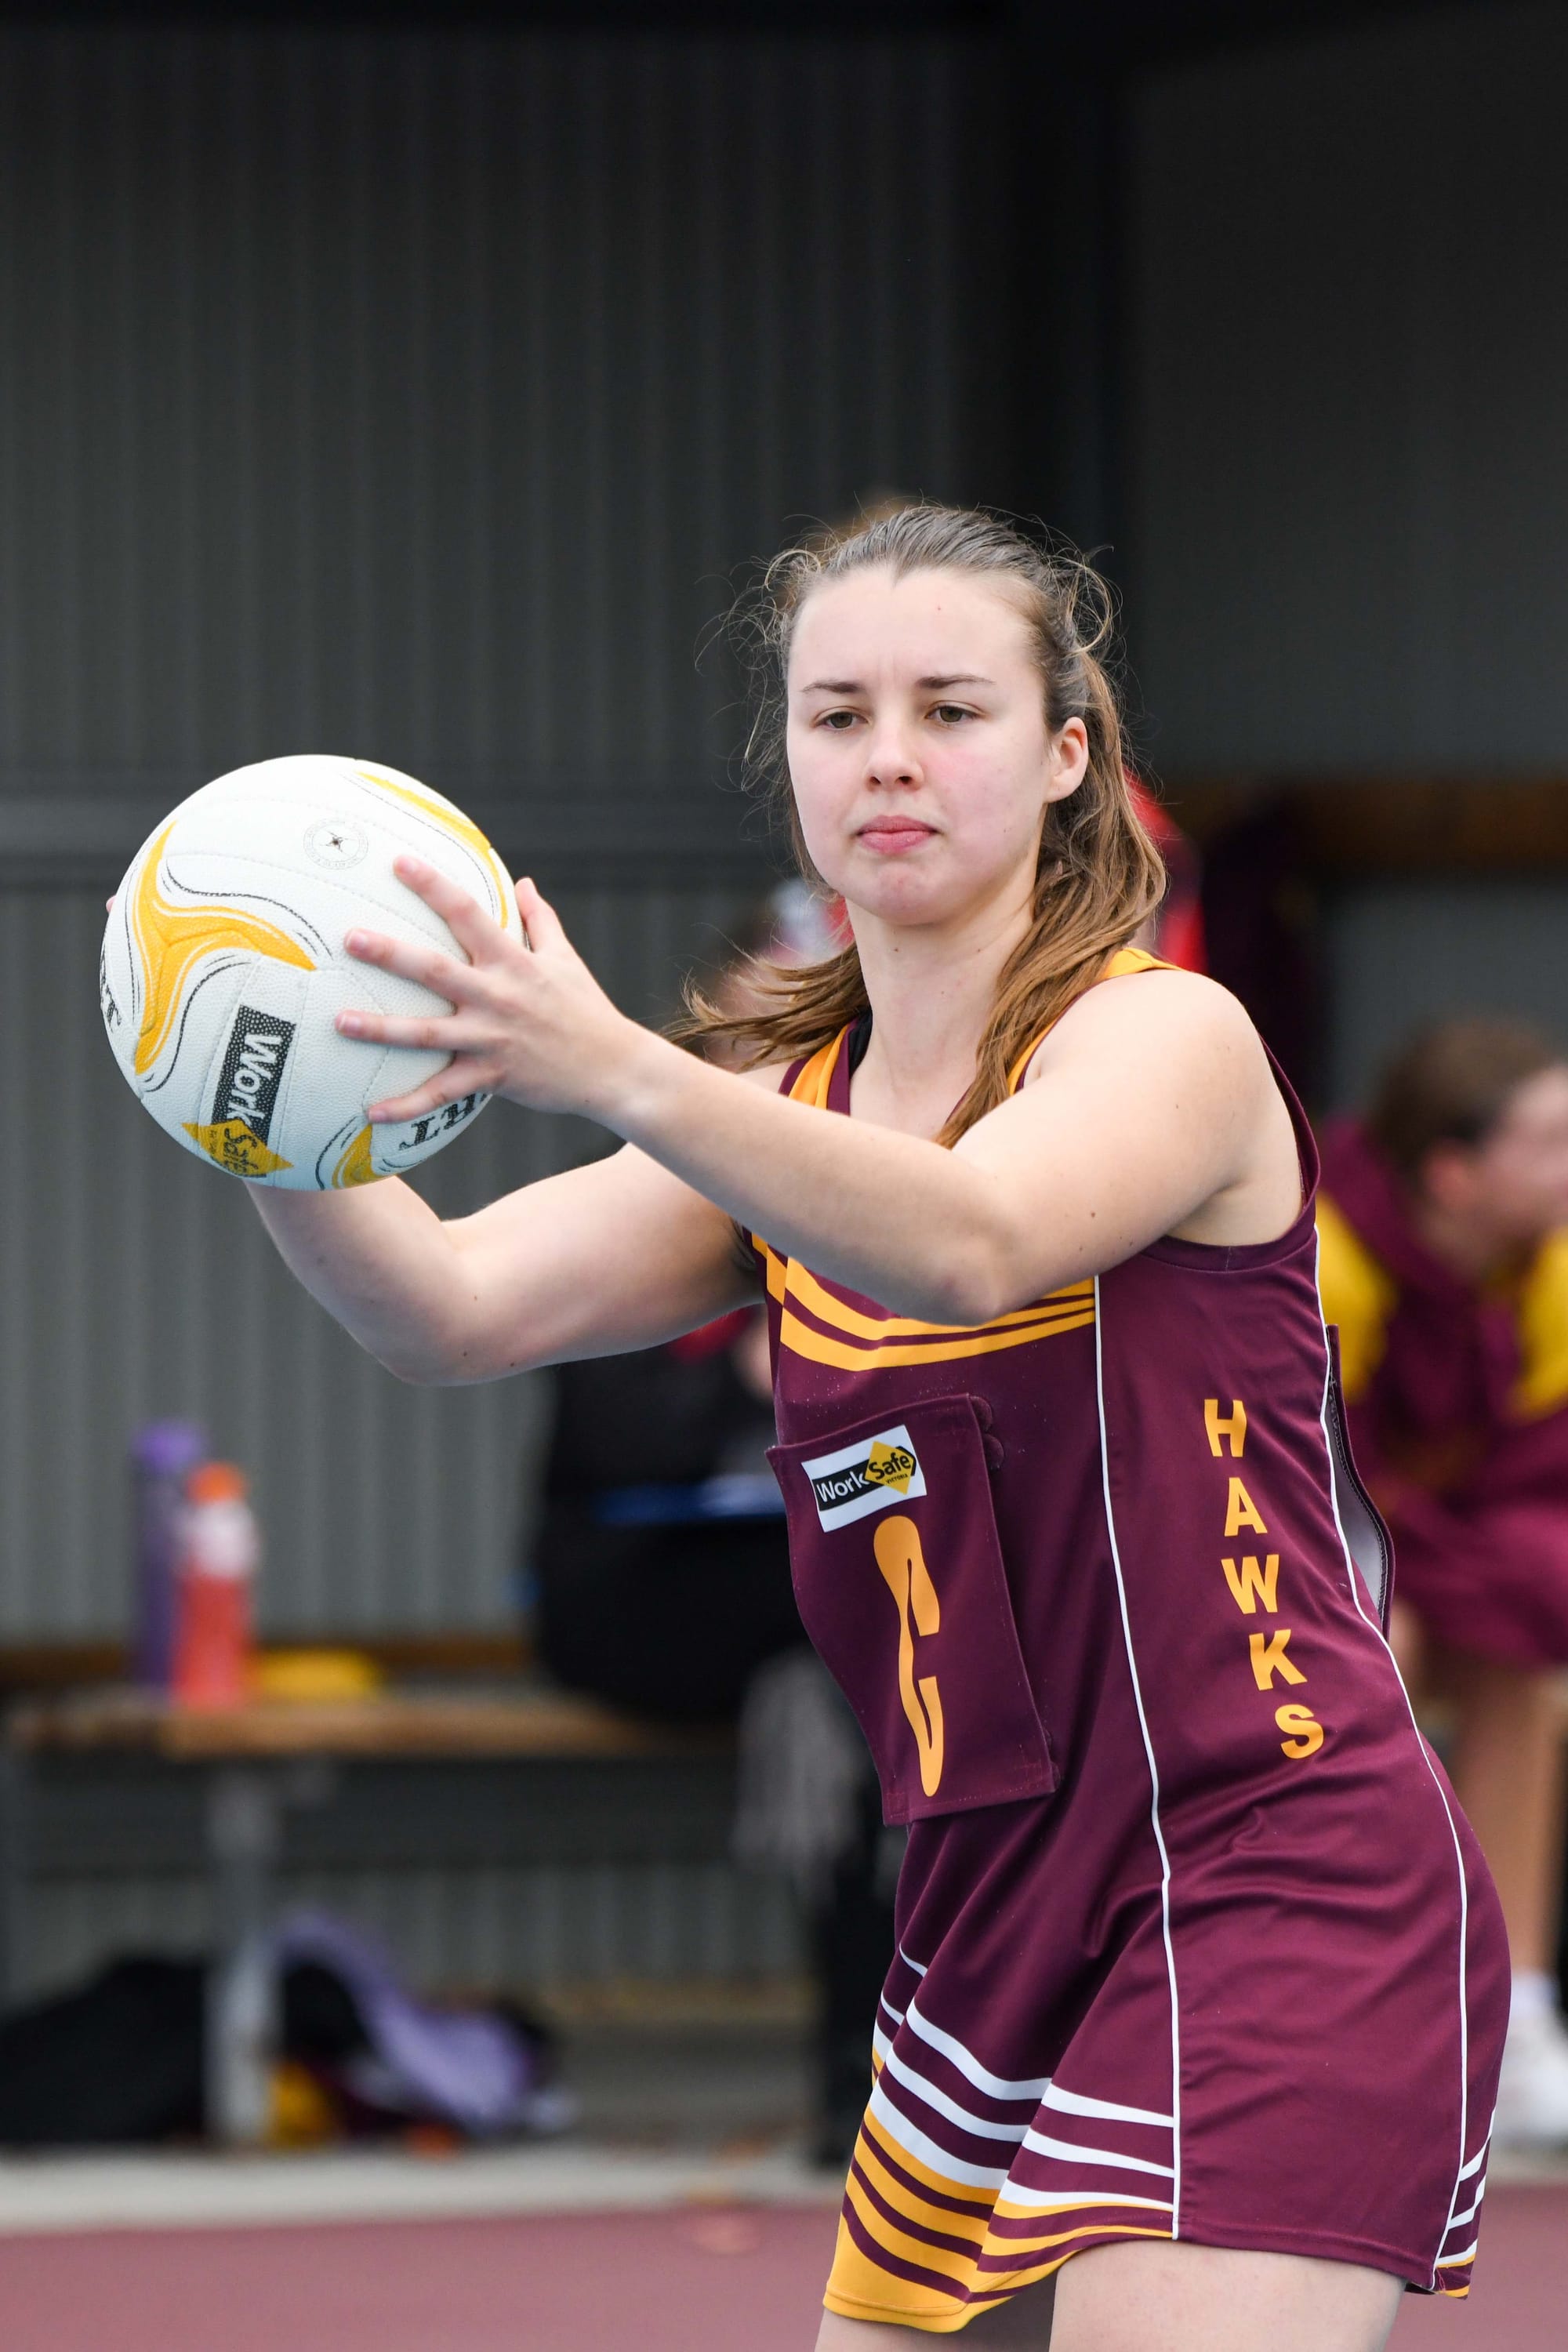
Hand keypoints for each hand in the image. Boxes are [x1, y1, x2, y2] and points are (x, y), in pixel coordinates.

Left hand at [338, 858, 643, 1123]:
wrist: (614, 1069)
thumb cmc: (587, 1011)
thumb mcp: (566, 959)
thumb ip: (540, 920)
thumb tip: (524, 882)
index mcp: (513, 962)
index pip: (468, 913)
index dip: (433, 885)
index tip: (399, 862)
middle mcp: (498, 996)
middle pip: (435, 970)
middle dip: (390, 953)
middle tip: (349, 937)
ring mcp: (493, 1038)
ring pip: (427, 1034)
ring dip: (381, 1029)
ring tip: (339, 1022)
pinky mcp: (492, 1076)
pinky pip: (443, 1094)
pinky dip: (408, 1105)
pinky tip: (372, 1113)